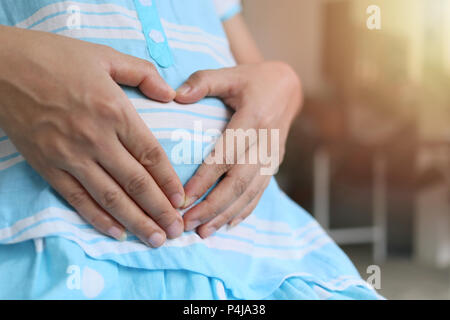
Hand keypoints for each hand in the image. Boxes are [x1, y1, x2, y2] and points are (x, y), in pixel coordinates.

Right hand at [0, 26, 184, 246]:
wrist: (0, 66)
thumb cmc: (55, 58)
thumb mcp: (105, 55)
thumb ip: (142, 74)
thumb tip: (171, 94)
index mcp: (114, 111)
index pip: (150, 154)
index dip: (169, 181)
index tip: (181, 200)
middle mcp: (95, 138)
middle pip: (135, 182)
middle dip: (159, 209)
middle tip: (176, 230)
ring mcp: (69, 155)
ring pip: (109, 196)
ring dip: (135, 221)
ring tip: (154, 239)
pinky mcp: (47, 166)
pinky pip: (76, 199)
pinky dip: (97, 218)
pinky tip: (116, 232)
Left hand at [175, 61, 301, 237]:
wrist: (288, 88)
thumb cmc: (253, 81)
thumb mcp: (230, 73)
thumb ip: (203, 81)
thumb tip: (175, 95)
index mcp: (254, 119)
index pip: (227, 154)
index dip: (205, 178)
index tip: (183, 198)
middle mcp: (266, 142)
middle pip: (239, 181)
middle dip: (213, 206)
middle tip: (187, 224)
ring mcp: (272, 156)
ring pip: (251, 192)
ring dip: (226, 214)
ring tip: (203, 232)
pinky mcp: (274, 164)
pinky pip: (261, 192)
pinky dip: (245, 211)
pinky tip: (227, 225)